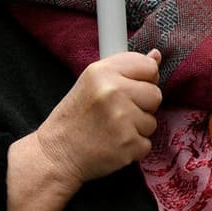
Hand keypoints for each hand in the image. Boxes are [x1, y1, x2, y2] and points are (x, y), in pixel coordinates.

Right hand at [32, 50, 163, 188]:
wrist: (55, 155)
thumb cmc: (74, 119)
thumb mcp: (92, 83)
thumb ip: (125, 69)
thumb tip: (156, 55)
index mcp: (102, 72)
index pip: (148, 66)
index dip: (143, 80)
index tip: (129, 89)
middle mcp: (113, 92)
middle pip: (155, 94)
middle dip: (141, 106)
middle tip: (116, 114)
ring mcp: (122, 119)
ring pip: (152, 121)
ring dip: (137, 128)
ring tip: (111, 130)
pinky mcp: (128, 144)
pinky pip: (147, 143)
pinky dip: (133, 147)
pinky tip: (113, 145)